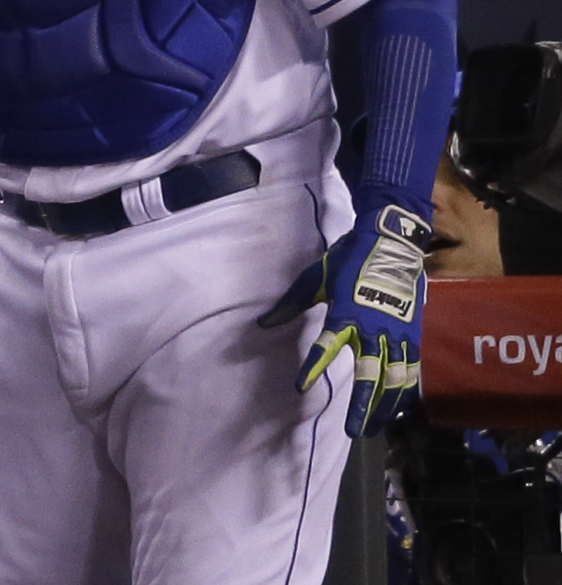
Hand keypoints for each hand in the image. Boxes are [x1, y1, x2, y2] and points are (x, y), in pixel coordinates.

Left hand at [257, 195, 430, 436]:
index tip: (301, 387)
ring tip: (376, 429)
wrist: (390, 243)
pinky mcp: (413, 334)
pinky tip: (398, 409)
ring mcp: (397, 333)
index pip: (325, 346)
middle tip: (352, 432)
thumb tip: (262, 323)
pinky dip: (405, 391)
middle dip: (362, 406)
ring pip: (395, 378)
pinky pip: (411, 369)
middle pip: (370, 375)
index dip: (313, 367)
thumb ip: (290, 305)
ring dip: (386, 406)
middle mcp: (373, 329)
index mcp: (345, 314)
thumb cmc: (347, 260)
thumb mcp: (315, 279)